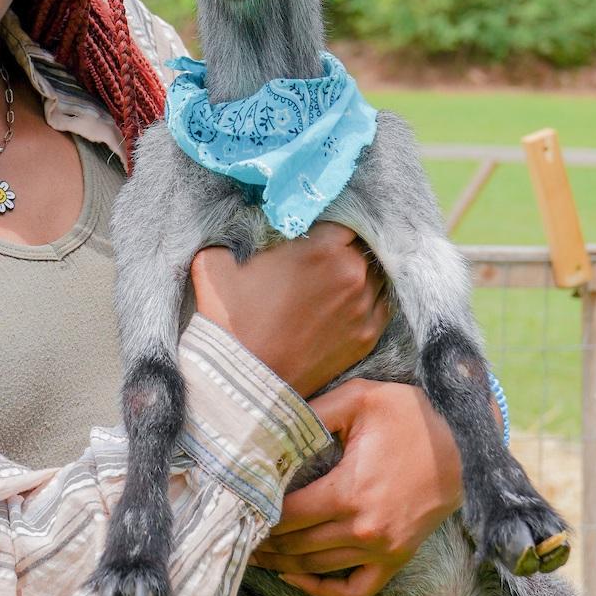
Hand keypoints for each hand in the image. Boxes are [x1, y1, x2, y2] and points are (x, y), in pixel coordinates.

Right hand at [190, 222, 388, 396]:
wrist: (243, 378)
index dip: (328, 223)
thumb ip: (234, 233)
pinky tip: (346, 302)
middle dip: (343, 247)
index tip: (315, 230)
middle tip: (321, 256)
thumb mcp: (214, 263)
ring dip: (359, 271)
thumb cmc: (228, 320)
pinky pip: (380, 304)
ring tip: (333, 280)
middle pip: (360, 245)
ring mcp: (364, 306)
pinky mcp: (367, 336)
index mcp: (322, 247)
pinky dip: (368, 299)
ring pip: (375, 274)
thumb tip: (241, 222)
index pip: (342, 217)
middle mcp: (352, 272)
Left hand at [251, 379, 460, 595]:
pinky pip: (355, 590)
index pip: (287, 516)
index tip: (237, 509)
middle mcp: (364, 529)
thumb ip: (315, 410)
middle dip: (263, 542)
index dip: (258, 515)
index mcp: (349, 492)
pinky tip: (298, 578)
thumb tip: (272, 424)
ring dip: (282, 565)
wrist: (462, 446)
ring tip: (255, 553)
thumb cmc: (408, 417)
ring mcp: (383, 549)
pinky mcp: (396, 559)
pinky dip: (324, 591)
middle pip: (296, 546)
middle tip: (236, 533)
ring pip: (317, 569)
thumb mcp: (361, 398)